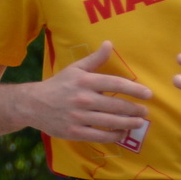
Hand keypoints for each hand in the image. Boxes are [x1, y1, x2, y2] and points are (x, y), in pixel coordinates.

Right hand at [23, 41, 151, 140]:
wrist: (32, 105)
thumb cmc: (57, 85)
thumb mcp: (75, 69)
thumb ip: (94, 59)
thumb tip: (109, 43)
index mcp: (85, 81)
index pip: (116, 84)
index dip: (135, 90)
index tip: (148, 94)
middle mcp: (83, 99)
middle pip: (117, 106)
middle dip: (135, 110)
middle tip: (145, 112)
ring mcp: (79, 117)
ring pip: (111, 122)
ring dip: (129, 123)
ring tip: (139, 123)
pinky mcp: (74, 132)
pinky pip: (100, 136)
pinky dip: (114, 135)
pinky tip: (121, 133)